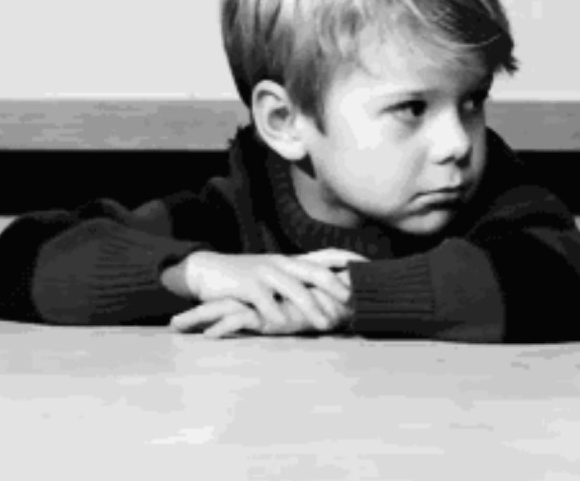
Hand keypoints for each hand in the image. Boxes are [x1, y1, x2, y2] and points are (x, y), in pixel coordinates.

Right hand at [177, 251, 352, 332]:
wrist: (208, 270)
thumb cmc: (247, 278)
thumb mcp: (276, 275)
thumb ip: (299, 281)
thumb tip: (333, 292)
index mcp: (293, 261)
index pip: (328, 255)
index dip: (350, 259)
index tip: (371, 267)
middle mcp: (282, 263)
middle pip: (315, 270)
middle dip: (335, 285)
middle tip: (352, 301)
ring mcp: (265, 272)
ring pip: (294, 287)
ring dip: (312, 306)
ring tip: (326, 324)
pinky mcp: (246, 285)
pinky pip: (265, 300)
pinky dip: (275, 313)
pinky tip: (283, 324)